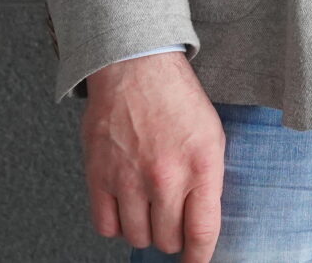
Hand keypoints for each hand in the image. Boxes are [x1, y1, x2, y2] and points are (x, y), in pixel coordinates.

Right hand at [81, 50, 224, 262]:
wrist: (137, 68)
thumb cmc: (178, 100)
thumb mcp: (212, 136)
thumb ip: (209, 181)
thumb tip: (202, 224)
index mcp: (202, 165)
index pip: (202, 232)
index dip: (200, 256)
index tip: (196, 262)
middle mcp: (166, 176)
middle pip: (168, 240)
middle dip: (173, 238)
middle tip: (172, 222)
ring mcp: (130, 178)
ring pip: (137, 237)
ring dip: (145, 230)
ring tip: (149, 209)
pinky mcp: (99, 176)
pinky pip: (106, 226)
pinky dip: (116, 225)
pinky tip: (125, 208)